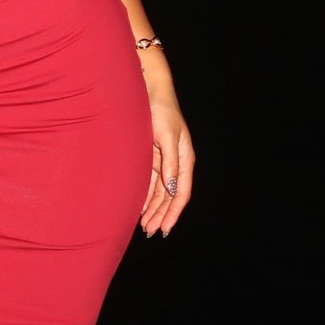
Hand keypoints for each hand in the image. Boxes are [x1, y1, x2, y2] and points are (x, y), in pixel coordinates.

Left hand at [140, 92, 193, 237]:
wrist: (149, 92)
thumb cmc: (161, 110)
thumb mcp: (167, 136)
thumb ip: (170, 163)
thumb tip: (172, 189)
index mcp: (185, 160)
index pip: (181, 193)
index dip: (173, 213)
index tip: (164, 229)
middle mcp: (176, 164)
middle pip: (170, 197)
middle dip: (161, 215)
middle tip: (150, 232)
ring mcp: (163, 161)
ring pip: (159, 192)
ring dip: (153, 209)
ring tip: (144, 226)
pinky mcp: (151, 157)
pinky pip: (149, 183)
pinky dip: (145, 196)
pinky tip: (139, 208)